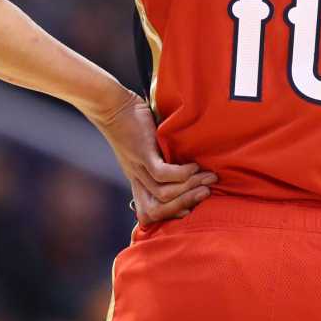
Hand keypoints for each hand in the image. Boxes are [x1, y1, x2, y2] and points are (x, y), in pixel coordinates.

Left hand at [89, 89, 215, 224]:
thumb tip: (187, 164)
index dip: (171, 214)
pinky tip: (194, 166)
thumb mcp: (144, 148)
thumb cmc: (133, 124)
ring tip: (208, 177)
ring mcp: (138, 168)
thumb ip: (160, 160)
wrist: (112, 106)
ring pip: (163, 194)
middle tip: (209, 192)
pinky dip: (181, 174)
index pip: (149, 213)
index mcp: (137, 181)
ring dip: (190, 188)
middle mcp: (137, 179)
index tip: (192, 207)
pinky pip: (162, 174)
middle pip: (157, 209)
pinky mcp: (142, 154)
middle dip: (186, 203)